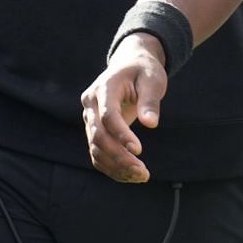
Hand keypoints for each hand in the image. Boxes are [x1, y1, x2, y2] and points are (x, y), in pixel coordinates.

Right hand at [81, 34, 167, 183]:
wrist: (130, 65)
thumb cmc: (143, 71)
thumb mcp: (152, 79)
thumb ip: (150, 100)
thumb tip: (150, 124)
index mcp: (104, 87)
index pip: (108, 115)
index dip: (122, 134)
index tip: (139, 150)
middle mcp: (91, 104)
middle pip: (98, 136)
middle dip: (119, 157)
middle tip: (143, 172)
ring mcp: (89, 118)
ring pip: (95, 149)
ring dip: (116, 166)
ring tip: (142, 176)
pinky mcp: (93, 130)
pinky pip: (97, 153)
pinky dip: (112, 167)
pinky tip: (131, 176)